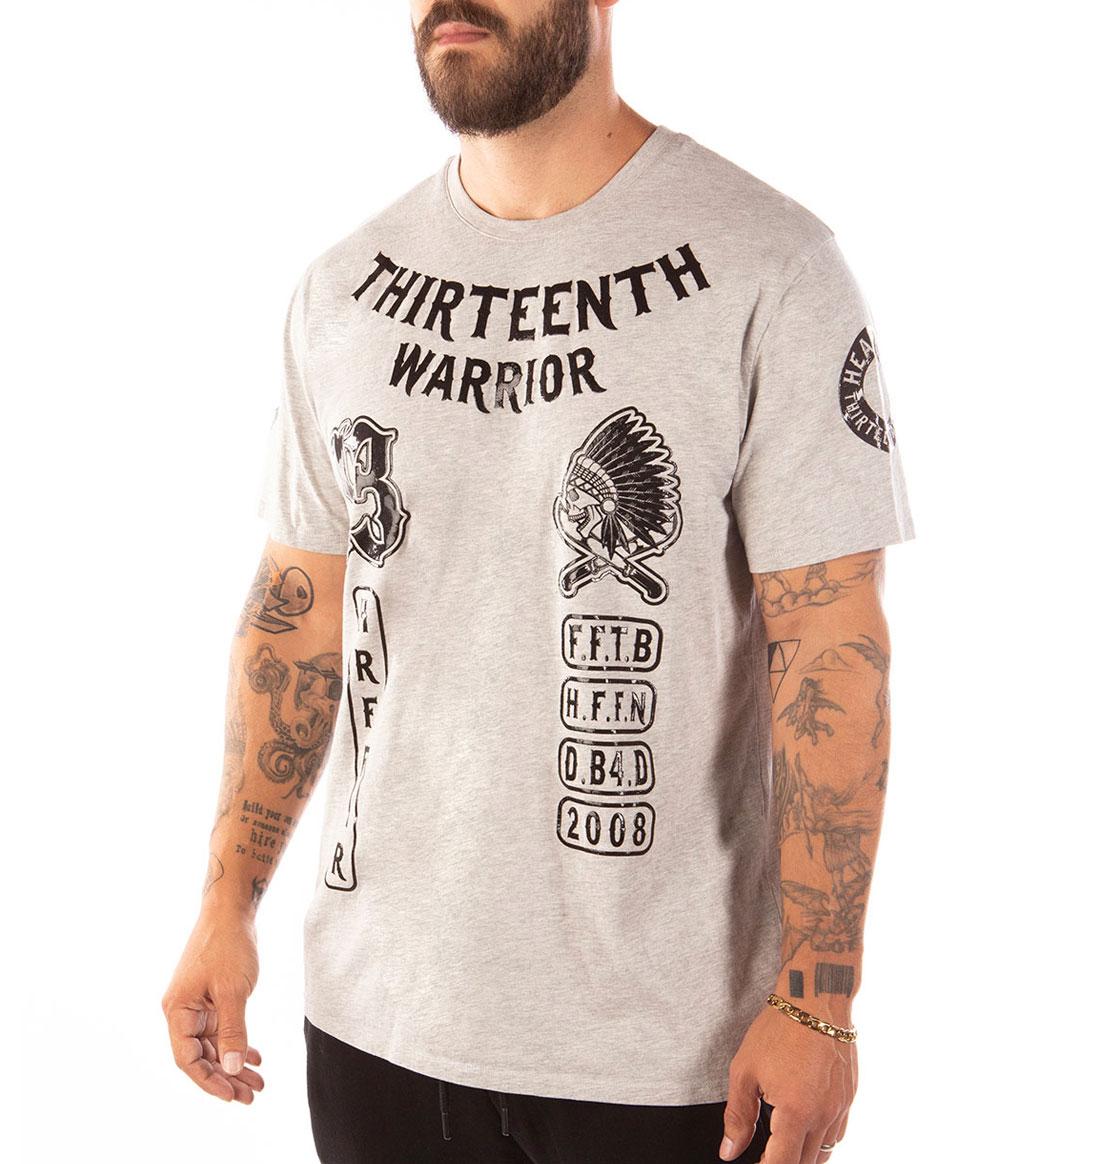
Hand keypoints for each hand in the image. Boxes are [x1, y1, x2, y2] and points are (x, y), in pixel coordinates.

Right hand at [161, 905, 264, 1102]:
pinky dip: (237, 1043)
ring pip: (213, 1045)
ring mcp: (197, 1005)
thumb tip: (229, 1069)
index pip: (188, 1059)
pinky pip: (221, 1030)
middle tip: (252, 1095)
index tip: (232, 1095)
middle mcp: (182, 1011)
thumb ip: (232, 1031)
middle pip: (201, 1056)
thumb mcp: (233, 991)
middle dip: (226, 1077)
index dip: (209, 1081)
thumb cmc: (228, 945)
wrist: (231, 910)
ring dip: (234, 1063)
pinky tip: (255, 1056)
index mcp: (178, 1011)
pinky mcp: (211, 998)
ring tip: (257, 1081)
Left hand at [720, 1005, 856, 1162]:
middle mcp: (823, 1115)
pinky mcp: (849, 1097)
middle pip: (805, 1163)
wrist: (814, 998)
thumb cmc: (778, 1030)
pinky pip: (837, 1133)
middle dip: (783, 1162)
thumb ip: (738, 1116)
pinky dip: (821, 1139)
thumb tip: (729, 1151)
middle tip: (764, 1154)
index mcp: (796, 1112)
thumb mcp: (745, 1070)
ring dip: (804, 1155)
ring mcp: (840, 1108)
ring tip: (783, 1144)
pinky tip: (805, 1128)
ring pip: (824, 1152)